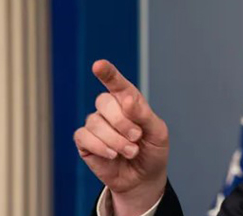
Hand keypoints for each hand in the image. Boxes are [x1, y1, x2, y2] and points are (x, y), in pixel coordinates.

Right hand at [74, 60, 168, 215]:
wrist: (144, 178)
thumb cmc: (152, 150)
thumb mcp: (158, 132)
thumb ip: (144, 114)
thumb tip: (126, 100)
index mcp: (129, 100)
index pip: (117, 82)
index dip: (108, 72)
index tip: (99, 65)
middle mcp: (109, 109)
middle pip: (104, 101)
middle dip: (123, 122)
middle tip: (137, 137)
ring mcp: (96, 124)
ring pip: (95, 122)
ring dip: (116, 140)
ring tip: (131, 151)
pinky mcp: (85, 141)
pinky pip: (84, 137)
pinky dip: (101, 147)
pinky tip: (113, 155)